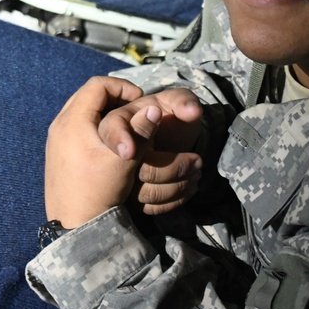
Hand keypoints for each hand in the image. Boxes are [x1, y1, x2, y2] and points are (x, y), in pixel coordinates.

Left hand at [45, 76, 144, 227]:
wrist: (73, 228)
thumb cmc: (97, 193)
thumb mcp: (123, 162)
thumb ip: (139, 133)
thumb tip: (154, 107)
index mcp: (71, 121)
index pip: (97, 85)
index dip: (123, 87)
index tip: (141, 101)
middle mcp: (60, 126)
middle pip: (89, 95)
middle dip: (116, 97)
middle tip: (136, 109)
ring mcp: (57, 140)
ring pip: (84, 110)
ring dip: (107, 112)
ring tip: (127, 125)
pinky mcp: (59, 154)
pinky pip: (79, 126)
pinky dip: (98, 125)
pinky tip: (113, 142)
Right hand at [99, 89, 203, 215]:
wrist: (173, 134)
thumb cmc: (171, 113)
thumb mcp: (178, 101)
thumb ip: (183, 101)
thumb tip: (192, 111)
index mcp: (120, 121)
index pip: (111, 130)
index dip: (119, 141)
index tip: (131, 152)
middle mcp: (115, 152)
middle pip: (136, 168)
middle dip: (172, 167)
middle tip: (197, 160)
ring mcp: (122, 177)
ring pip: (145, 192)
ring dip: (177, 185)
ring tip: (197, 173)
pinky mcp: (133, 196)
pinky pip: (150, 207)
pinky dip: (174, 201)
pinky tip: (190, 188)